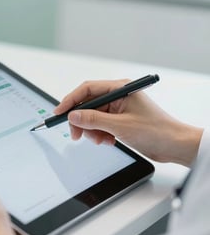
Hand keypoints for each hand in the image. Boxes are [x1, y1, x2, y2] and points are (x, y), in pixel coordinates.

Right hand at [54, 79, 202, 166]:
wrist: (174, 145)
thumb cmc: (156, 130)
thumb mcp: (120, 126)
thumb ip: (93, 120)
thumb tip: (73, 116)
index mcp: (120, 89)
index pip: (88, 89)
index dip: (71, 100)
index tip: (59, 112)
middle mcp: (118, 96)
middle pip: (88, 105)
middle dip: (81, 121)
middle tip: (76, 135)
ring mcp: (118, 109)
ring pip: (92, 117)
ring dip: (92, 130)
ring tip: (101, 140)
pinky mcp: (119, 120)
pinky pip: (100, 125)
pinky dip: (100, 134)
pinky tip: (108, 141)